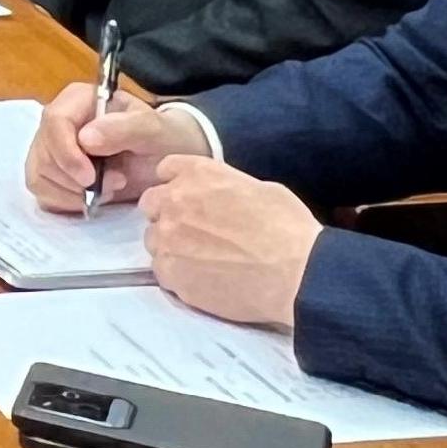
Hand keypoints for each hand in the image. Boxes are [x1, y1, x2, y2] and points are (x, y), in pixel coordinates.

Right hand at [24, 79, 212, 212]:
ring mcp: (52, 149)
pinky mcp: (52, 175)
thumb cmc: (162, 138)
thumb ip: (123, 128)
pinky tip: (91, 199)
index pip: (55, 121)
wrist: (167, 161)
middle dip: (76, 178)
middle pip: (44, 152)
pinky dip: (65, 202)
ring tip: (109, 189)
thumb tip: (85, 138)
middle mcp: (59, 122)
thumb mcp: (154, 130)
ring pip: (39, 174)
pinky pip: (43, 192)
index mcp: (79, 100)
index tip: (89, 177)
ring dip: (73, 192)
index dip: (66, 152)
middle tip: (115, 182)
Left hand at [138, 154, 322, 331]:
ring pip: (154, 240)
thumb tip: (219, 198)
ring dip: (171, 245)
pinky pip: (162, 270)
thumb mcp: (260, 188)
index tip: (186, 196)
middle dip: (168, 214)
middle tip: (195, 231)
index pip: (166, 169)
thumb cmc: (288, 229)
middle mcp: (174, 200)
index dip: (176, 183)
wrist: (295, 273)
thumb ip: (224, 187)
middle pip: (151, 204)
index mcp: (197, 173)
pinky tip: (204, 278)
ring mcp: (167, 239)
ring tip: (203, 259)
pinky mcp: (170, 273)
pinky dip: (178, 274)